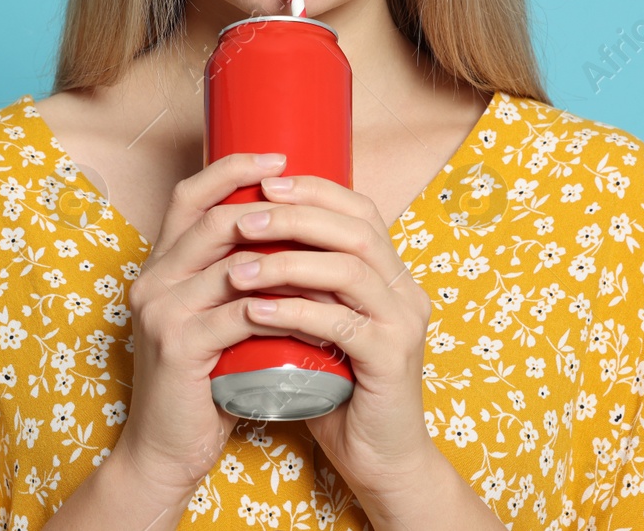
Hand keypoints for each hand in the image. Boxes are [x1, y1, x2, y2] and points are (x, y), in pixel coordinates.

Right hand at [115, 151, 341, 501]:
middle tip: (315, 202)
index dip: (231, 170)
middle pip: (211, 220)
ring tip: (330, 257)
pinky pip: (240, 314)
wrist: (165, 451)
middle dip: (268, 205)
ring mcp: (160, 312)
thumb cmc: (201, 384)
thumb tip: (290, 240)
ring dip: (287, 260)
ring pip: (232, 265)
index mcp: (158, 267)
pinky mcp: (177, 347)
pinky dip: (282, 309)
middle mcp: (152, 281)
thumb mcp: (213, 321)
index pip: (188, 197)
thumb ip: (235, 283)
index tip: (279, 158)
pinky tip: (314, 313)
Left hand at [225, 173, 437, 500]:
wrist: (380, 460)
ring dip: (288, 261)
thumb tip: (245, 243)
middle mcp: (405, 292)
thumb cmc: (340, 391)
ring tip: (238, 266)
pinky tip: (255, 309)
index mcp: (392, 276)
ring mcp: (403, 325)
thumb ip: (303, 289)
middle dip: (296, 216)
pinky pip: (342, 323)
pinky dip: (295, 311)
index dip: (314, 190)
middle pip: (356, 229)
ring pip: (350, 269)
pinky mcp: (391, 361)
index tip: (265, 182)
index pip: (360, 210)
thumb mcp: (321, 327)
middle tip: (245, 216)